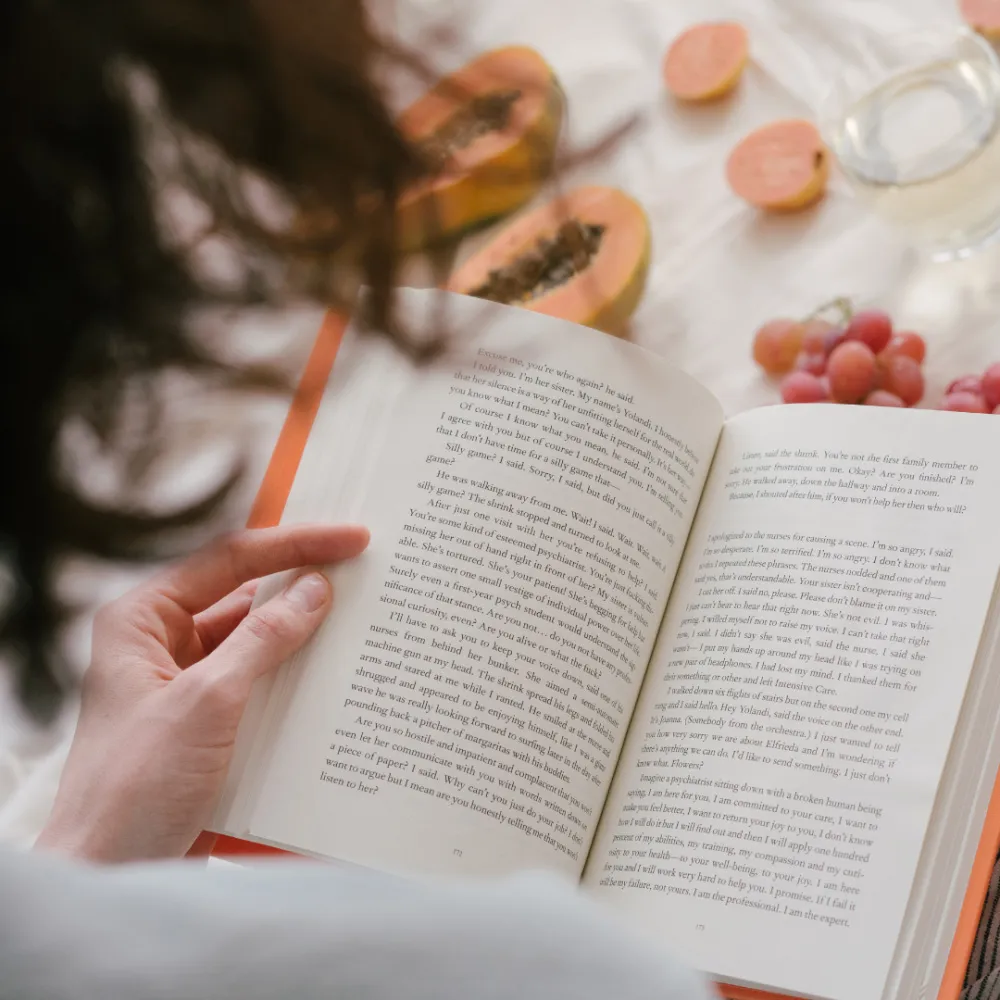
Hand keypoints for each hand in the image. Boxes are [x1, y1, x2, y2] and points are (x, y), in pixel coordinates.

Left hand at [36, 524, 368, 862]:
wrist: (111, 873)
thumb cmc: (134, 788)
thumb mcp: (207, 703)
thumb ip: (263, 640)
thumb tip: (315, 590)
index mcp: (141, 620)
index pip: (226, 560)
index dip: (293, 545)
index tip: (350, 539)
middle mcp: (160, 643)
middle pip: (241, 594)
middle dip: (300, 583)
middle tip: (362, 570)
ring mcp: (184, 682)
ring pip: (254, 640)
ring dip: (301, 633)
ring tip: (359, 620)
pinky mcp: (206, 720)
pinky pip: (258, 681)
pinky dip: (294, 676)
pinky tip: (335, 675)